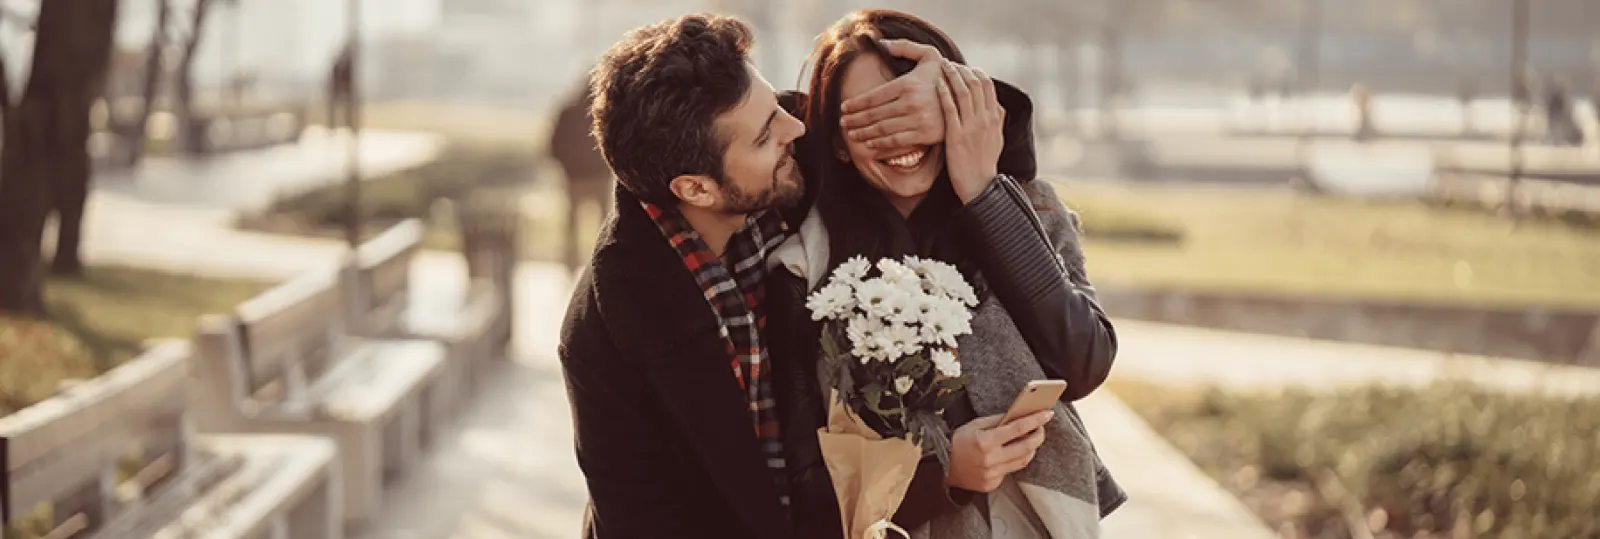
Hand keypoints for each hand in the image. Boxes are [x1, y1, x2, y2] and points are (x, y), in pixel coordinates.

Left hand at [839, 39, 946, 150]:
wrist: (969, 99)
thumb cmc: (943, 77)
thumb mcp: (928, 56)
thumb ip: (905, 47)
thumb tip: (881, 44)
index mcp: (907, 84)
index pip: (873, 96)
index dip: (855, 104)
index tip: (844, 109)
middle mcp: (911, 102)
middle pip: (874, 114)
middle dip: (855, 120)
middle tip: (843, 124)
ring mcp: (918, 120)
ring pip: (882, 129)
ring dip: (864, 133)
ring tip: (852, 135)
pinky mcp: (925, 135)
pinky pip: (896, 142)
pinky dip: (880, 144)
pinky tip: (870, 144)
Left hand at [935, 61, 1004, 202]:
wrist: (980, 185)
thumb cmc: (984, 164)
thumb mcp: (997, 139)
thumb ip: (996, 120)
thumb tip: (996, 106)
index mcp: (994, 117)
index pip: (988, 86)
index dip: (975, 72)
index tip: (964, 68)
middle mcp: (985, 118)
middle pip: (975, 84)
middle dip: (962, 70)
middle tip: (949, 63)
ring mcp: (971, 126)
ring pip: (963, 92)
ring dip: (952, 76)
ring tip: (942, 67)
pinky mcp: (957, 135)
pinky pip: (950, 108)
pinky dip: (944, 92)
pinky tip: (937, 84)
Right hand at [946, 410, 1051, 492]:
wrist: (941, 466)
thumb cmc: (957, 442)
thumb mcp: (974, 425)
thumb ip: (997, 421)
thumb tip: (1018, 415)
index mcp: (985, 442)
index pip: (1018, 429)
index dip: (1035, 420)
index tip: (1047, 414)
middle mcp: (990, 460)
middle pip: (1026, 447)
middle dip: (1038, 436)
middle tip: (1041, 428)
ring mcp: (991, 475)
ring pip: (1022, 462)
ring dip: (1030, 449)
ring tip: (1030, 439)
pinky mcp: (991, 484)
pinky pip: (1010, 471)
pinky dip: (1013, 461)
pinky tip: (1009, 454)